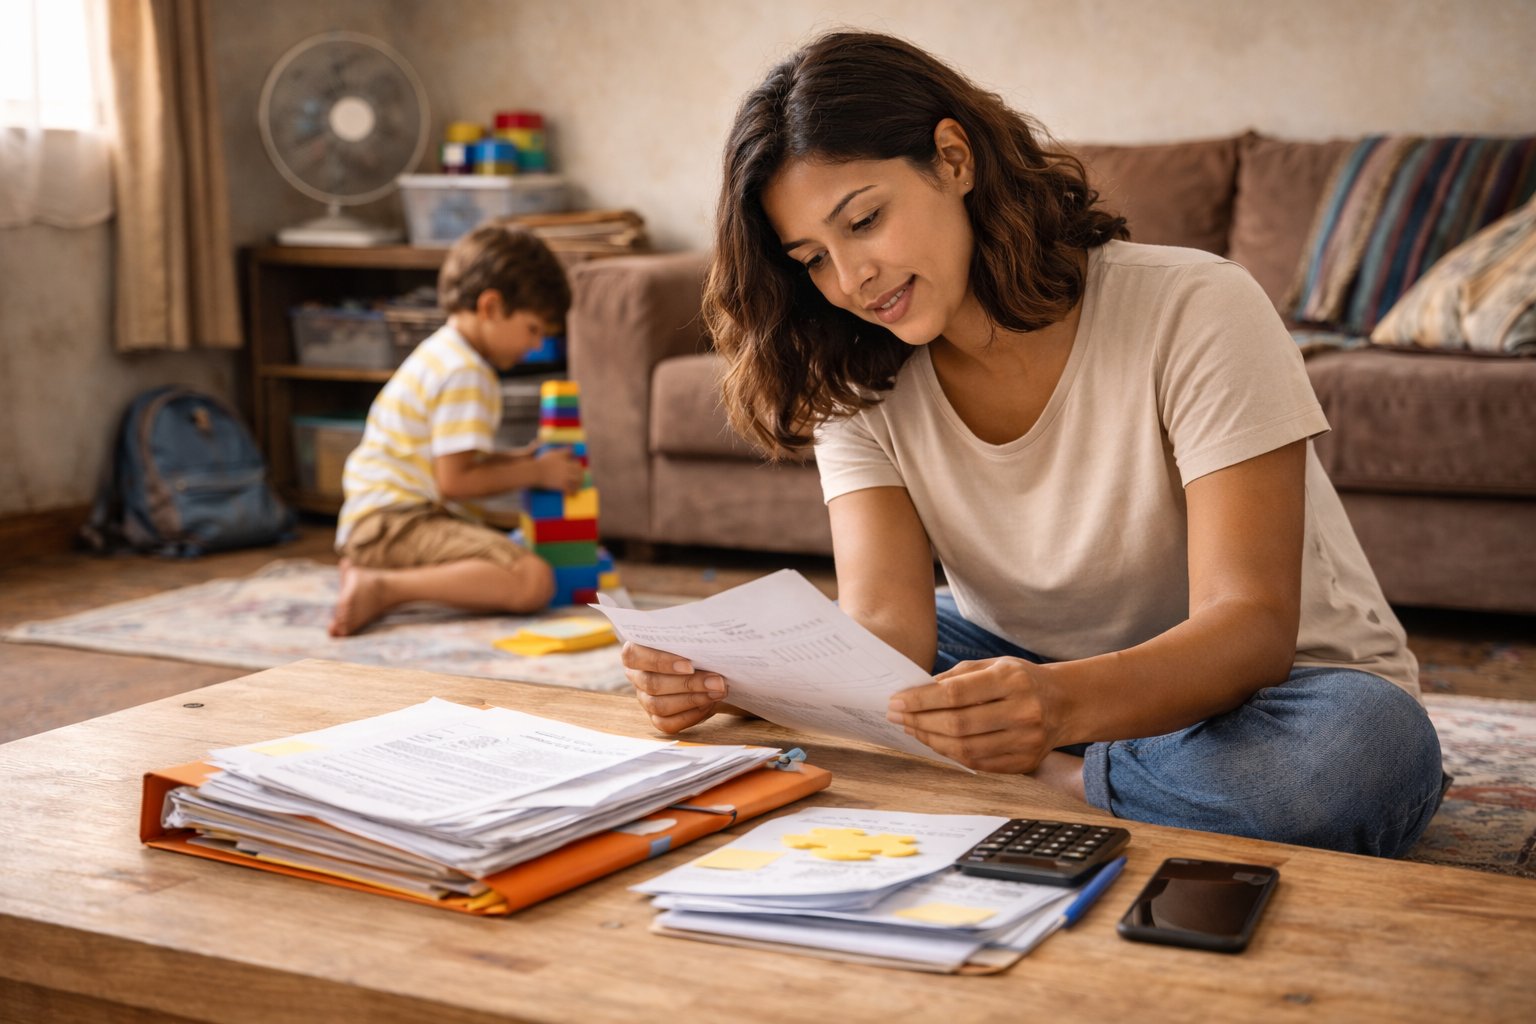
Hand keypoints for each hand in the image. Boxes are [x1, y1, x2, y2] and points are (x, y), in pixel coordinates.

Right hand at [534, 448, 585, 493]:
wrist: (535, 472)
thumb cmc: (542, 462)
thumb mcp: (554, 453)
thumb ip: (564, 451)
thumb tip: (572, 449)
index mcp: (566, 461)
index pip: (577, 463)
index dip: (578, 466)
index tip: (577, 468)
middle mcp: (567, 469)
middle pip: (579, 472)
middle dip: (581, 474)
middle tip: (581, 477)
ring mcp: (565, 478)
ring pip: (577, 481)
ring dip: (579, 484)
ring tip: (578, 486)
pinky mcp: (561, 486)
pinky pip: (571, 489)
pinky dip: (573, 492)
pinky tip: (573, 494)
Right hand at [622, 641, 727, 734]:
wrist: (706, 661)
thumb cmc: (694, 642)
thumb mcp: (691, 633)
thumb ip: (690, 633)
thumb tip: (708, 638)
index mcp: (635, 651)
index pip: (634, 655)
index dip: (660, 661)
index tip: (690, 665)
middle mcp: (636, 676)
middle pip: (652, 684)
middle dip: (689, 684)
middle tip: (718, 681)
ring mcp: (645, 699)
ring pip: (659, 706)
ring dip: (693, 699)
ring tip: (718, 691)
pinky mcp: (657, 717)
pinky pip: (668, 723)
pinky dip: (691, 715)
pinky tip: (709, 704)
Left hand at [885, 657, 1057, 772]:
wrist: (1066, 704)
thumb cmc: (1021, 680)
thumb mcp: (994, 665)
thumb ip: (957, 676)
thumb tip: (917, 691)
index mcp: (1012, 680)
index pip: (955, 694)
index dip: (920, 700)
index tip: (896, 701)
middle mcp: (1022, 711)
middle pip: (957, 725)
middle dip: (919, 721)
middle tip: (896, 717)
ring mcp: (1025, 741)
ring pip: (965, 749)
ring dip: (930, 741)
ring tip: (912, 729)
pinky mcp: (1024, 762)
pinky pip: (978, 764)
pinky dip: (951, 755)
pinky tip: (935, 743)